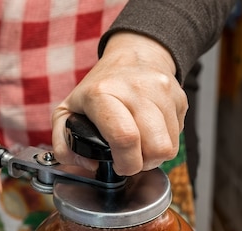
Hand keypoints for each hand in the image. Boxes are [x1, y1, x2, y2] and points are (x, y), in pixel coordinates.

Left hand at [51, 32, 187, 175]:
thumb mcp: (67, 110)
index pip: (125, 138)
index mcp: (103, 93)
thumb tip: (87, 164)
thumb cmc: (100, 87)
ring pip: (170, 146)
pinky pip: (178, 135)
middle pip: (155, 147)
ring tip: (141, 147)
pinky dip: (165, 140)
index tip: (119, 166)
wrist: (135, 54)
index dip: (125, 162)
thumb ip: (63, 144)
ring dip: (155, 155)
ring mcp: (162, 92)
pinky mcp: (179, 98)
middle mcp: (136, 89)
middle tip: (131, 158)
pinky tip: (151, 131)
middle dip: (143, 164)